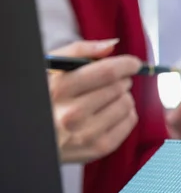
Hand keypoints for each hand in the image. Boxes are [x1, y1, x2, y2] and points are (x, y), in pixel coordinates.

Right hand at [48, 39, 141, 162]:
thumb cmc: (47, 98)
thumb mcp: (51, 69)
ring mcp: (86, 133)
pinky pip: (130, 122)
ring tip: (109, 98)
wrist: (34, 137)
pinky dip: (127, 113)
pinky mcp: (98, 148)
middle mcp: (72, 114)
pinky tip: (112, 112)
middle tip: (114, 82)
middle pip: (118, 88)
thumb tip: (112, 45)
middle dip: (122, 80)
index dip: (126, 65)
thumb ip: (79, 51)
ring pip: (126, 104)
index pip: (106, 72)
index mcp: (59, 90)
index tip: (133, 63)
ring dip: (124, 96)